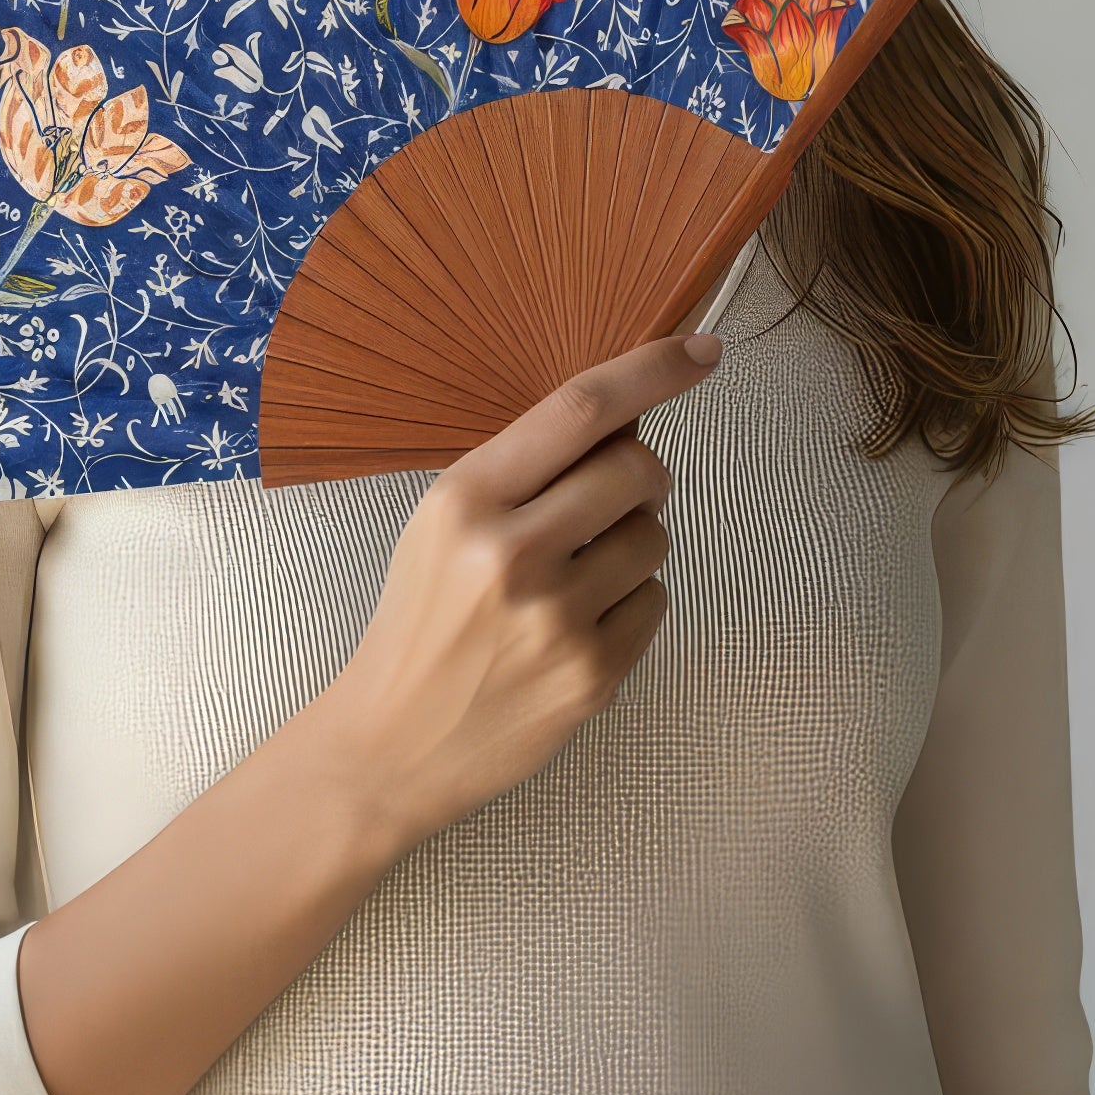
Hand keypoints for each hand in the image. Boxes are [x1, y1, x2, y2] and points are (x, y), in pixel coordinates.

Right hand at [305, 331, 725, 855]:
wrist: (391, 743)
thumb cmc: (420, 620)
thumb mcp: (442, 524)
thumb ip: (525, 471)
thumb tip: (629, 417)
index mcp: (465, 500)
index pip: (579, 410)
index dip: (652, 371)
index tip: (702, 351)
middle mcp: (511, 554)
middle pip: (635, 468)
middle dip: (641, 474)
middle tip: (614, 496)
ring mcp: (556, 620)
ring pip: (655, 538)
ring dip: (632, 544)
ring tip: (575, 578)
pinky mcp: (591, 676)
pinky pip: (656, 601)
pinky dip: (630, 604)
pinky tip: (577, 627)